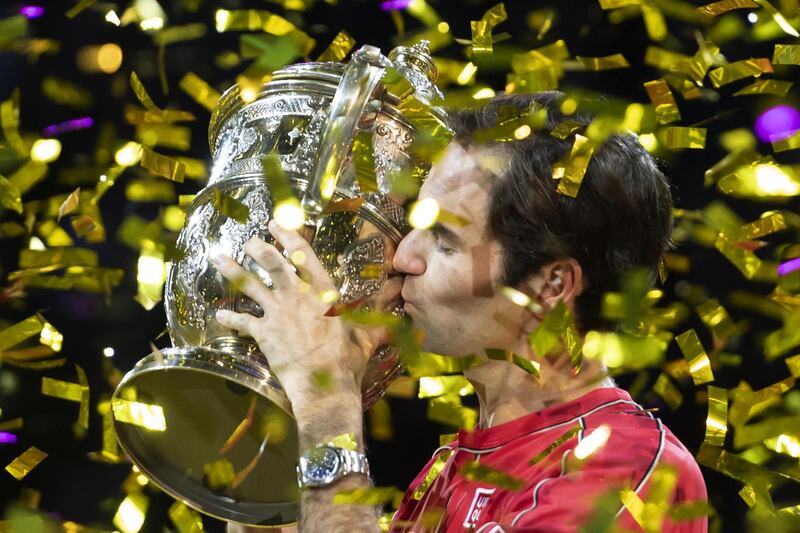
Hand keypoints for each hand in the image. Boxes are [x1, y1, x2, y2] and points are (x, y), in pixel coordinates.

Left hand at [212, 220, 386, 408]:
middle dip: (258, 247)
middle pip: (272, 263)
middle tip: (249, 240)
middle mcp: (298, 297)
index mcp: (323, 293)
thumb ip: (377, 324)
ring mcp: (279, 314)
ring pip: (250, 285)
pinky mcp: (264, 334)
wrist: (324, 387)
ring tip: (219, 258)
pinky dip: (229, 317)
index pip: (304, 255)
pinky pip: (242, 322)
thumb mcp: (366, 338)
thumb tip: (399, 318)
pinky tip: (219, 313)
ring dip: (232, 270)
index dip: (288, 236)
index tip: (276, 223)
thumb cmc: (347, 363)